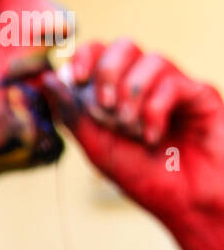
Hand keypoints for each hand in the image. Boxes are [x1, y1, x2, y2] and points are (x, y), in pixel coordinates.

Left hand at [40, 39, 223, 227]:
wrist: (184, 204)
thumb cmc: (142, 177)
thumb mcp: (96, 146)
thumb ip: (72, 113)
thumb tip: (47, 78)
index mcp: (119, 91)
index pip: (100, 52)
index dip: (85, 56)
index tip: (78, 78)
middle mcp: (148, 84)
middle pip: (124, 46)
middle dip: (108, 73)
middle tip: (105, 108)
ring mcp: (176, 87)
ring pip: (151, 60)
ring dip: (131, 96)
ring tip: (129, 129)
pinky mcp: (201, 96)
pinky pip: (174, 84)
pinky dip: (154, 111)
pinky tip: (152, 137)